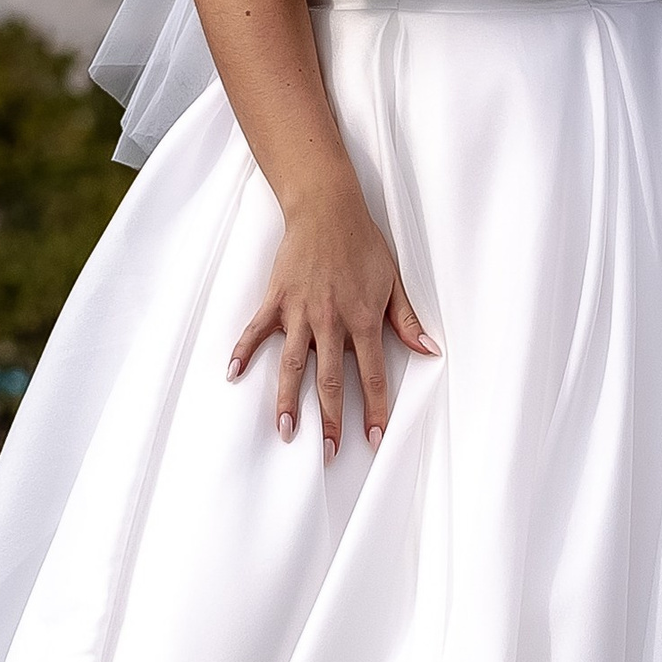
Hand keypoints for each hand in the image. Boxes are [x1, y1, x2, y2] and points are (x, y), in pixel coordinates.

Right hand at [229, 186, 437, 456]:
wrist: (327, 208)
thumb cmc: (363, 243)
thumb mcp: (393, 281)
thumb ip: (407, 321)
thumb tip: (429, 350)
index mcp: (363, 319)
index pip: (372, 375)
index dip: (374, 409)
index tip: (373, 438)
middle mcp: (331, 321)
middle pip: (330, 381)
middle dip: (331, 420)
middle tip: (329, 453)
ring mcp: (300, 312)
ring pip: (293, 365)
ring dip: (289, 401)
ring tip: (286, 432)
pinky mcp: (276, 299)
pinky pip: (256, 331)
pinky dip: (243, 352)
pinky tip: (233, 374)